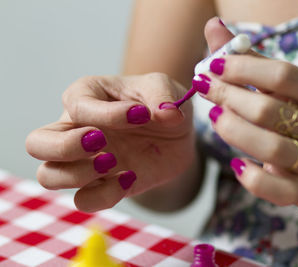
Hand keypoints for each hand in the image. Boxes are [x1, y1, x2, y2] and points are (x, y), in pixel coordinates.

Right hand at [26, 74, 194, 211]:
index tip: (141, 114)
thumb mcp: (166, 88)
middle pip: (37, 144)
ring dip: (78, 174)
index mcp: (87, 96)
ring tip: (113, 161)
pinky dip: (105, 195)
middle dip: (64, 147)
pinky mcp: (100, 185)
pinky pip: (84, 200)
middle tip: (100, 142)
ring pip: (49, 177)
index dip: (106, 113)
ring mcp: (85, 160)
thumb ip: (164, 95)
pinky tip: (130, 178)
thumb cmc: (160, 105)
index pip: (77, 105)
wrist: (176, 136)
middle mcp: (76, 129)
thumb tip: (166, 113)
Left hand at [194, 55, 297, 205]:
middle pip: (270, 110)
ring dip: (233, 130)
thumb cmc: (296, 115)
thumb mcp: (280, 87)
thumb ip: (249, 60)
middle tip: (205, 89)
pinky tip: (235, 163)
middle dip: (229, 97)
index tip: (212, 66)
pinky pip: (273, 188)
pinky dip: (250, 177)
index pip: (282, 74)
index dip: (242, 68)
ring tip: (213, 117)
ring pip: (271, 147)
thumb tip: (213, 27)